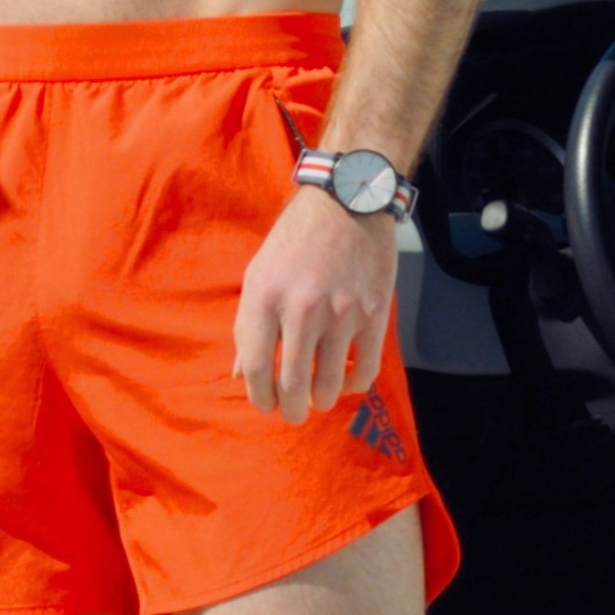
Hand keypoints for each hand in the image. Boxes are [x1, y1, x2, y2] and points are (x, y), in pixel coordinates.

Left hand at [234, 188, 400, 421]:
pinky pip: (365, 368)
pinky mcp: (374, 313)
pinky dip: (355, 385)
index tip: (265, 404)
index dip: (258, 397)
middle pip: (292, 384)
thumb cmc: (295, 240)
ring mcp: (341, 312)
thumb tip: (240, 375)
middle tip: (292, 414)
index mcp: (264, 297)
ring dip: (321, 402)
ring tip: (318, 401)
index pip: (255, 367)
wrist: (347, 201)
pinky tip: (348, 381)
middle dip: (290, 410)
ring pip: (329, 384)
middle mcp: (301, 308)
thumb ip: (248, 326)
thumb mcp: (258, 274)